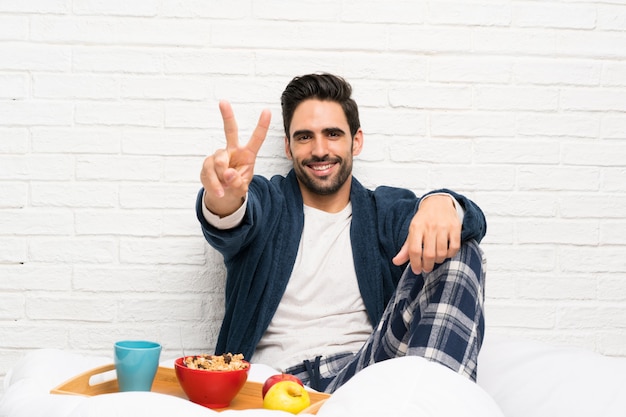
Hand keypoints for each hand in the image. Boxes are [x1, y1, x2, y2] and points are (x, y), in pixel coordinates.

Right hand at [200, 100, 270, 215]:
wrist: (222, 195)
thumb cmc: (236, 186)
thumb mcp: (242, 187)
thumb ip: (238, 182)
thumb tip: (228, 173)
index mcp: (247, 154)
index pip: (256, 138)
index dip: (262, 125)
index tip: (267, 111)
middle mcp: (232, 151)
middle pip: (230, 130)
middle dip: (227, 115)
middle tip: (223, 102)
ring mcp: (218, 156)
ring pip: (219, 161)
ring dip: (222, 177)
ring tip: (225, 187)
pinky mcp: (207, 164)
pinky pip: (209, 172)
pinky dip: (215, 184)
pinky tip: (219, 190)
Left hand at [392, 195, 460, 273]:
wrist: (438, 202)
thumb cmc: (424, 220)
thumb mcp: (412, 231)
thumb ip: (405, 248)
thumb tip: (396, 262)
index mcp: (416, 227)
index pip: (414, 250)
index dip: (415, 263)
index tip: (416, 270)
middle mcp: (429, 226)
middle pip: (428, 254)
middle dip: (427, 265)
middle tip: (426, 268)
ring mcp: (443, 227)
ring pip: (442, 252)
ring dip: (438, 261)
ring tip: (435, 260)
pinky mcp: (455, 227)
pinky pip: (454, 247)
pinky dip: (450, 255)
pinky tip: (446, 254)